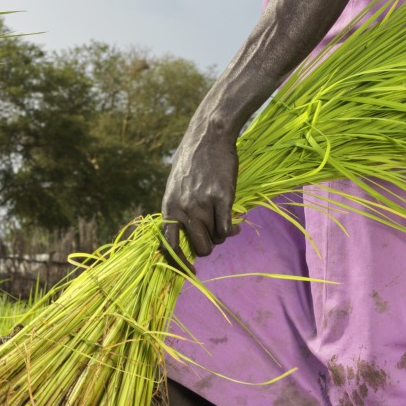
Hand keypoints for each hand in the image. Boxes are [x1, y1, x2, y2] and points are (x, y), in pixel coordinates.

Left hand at [161, 103, 241, 262]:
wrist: (209, 135)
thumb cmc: (192, 160)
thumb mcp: (175, 185)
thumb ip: (179, 209)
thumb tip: (189, 234)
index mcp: (169, 207)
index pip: (169, 245)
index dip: (178, 263)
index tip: (190, 270)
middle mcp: (184, 209)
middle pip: (200, 248)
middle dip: (209, 246)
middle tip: (215, 233)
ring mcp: (203, 204)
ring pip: (216, 239)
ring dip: (223, 235)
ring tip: (227, 222)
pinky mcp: (222, 198)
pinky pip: (228, 228)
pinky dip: (233, 228)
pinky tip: (237, 220)